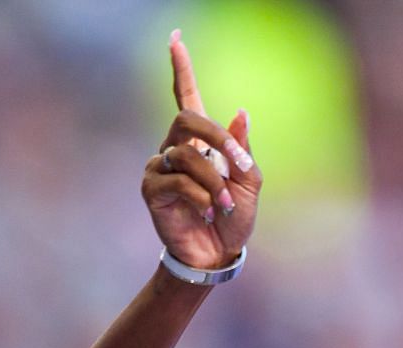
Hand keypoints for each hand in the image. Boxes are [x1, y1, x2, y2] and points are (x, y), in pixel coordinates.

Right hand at [141, 30, 259, 270]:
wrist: (217, 254)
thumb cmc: (234, 218)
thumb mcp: (249, 183)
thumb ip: (243, 150)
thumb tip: (240, 112)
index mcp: (200, 141)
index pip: (186, 96)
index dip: (181, 69)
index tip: (176, 39)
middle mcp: (176, 147)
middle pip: (186, 119)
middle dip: (216, 137)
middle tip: (237, 163)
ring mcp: (161, 167)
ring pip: (187, 154)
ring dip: (215, 181)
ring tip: (226, 206)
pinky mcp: (152, 189)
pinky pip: (178, 181)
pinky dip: (201, 196)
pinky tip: (209, 212)